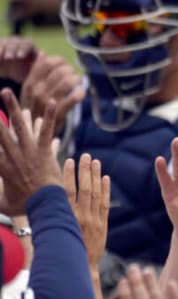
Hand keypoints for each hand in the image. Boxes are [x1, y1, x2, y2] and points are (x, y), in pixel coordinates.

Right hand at [0, 36, 36, 81]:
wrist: (12, 72)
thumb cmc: (26, 72)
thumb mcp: (34, 71)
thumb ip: (40, 67)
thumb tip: (46, 64)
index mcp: (29, 47)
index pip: (28, 44)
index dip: (24, 49)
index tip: (20, 56)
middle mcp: (17, 42)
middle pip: (15, 42)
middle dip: (12, 50)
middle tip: (9, 58)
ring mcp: (6, 43)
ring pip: (3, 43)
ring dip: (2, 50)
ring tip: (1, 58)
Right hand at [0, 89, 59, 215]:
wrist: (44, 205)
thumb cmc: (26, 206)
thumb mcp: (5, 204)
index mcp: (1, 166)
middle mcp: (11, 155)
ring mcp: (28, 151)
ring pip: (18, 126)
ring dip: (13, 108)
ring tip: (6, 92)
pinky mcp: (44, 151)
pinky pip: (47, 130)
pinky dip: (49, 116)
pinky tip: (51, 102)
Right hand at [19, 52, 84, 130]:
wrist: (33, 133)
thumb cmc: (34, 108)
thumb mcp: (30, 90)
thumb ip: (36, 72)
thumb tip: (43, 54)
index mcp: (30, 83)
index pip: (47, 63)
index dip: (60, 61)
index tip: (66, 65)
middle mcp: (37, 91)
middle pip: (60, 71)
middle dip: (71, 70)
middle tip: (74, 75)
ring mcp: (48, 102)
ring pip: (67, 82)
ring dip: (77, 79)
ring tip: (79, 82)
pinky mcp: (60, 113)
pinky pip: (74, 98)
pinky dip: (81, 92)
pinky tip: (82, 92)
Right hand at [64, 153, 110, 268]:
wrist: (83, 267)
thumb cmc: (66, 250)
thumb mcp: (55, 233)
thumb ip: (55, 217)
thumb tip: (49, 200)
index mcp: (67, 218)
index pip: (67, 192)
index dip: (69, 175)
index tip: (69, 161)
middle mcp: (82, 216)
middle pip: (84, 189)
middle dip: (84, 171)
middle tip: (86, 156)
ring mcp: (95, 219)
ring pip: (96, 193)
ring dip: (95, 176)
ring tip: (96, 161)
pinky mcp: (103, 223)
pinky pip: (105, 203)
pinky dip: (106, 190)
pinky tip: (105, 178)